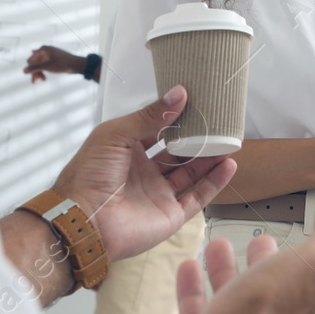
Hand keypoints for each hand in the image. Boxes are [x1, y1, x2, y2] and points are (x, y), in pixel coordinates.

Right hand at [24, 45, 87, 82]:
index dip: (31, 70)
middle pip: (35, 62)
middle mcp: (45, 51)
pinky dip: (44, 71)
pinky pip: (45, 65)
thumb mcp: (47, 66)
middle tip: (35, 82)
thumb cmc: (62, 63)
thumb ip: (34, 68)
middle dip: (35, 72)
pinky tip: (43, 77)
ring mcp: (49, 55)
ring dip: (39, 72)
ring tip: (42, 80)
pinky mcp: (53, 60)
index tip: (34, 79)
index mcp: (43, 49)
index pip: (31, 60)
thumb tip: (24, 71)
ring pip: (40, 65)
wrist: (76, 64)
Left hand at [51, 87, 235, 260]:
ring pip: (192, 174)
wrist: (84, 220)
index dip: (176, 120)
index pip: (157, 132)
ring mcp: (158, 195)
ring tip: (230, 141)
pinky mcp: (170, 215)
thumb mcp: (116, 134)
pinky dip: (215, 182)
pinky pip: (198, 197)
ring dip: (211, 159)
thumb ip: (149, 116)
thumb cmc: (90, 174)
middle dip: (198, 140)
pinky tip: (229, 165)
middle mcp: (144, 173)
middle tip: (219, 124)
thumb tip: (180, 93)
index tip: (197, 105)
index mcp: (127, 152)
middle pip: (178, 154)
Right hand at [138, 204, 314, 313]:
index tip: (300, 237)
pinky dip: (192, 286)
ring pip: (231, 296)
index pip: (310, 279)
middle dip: (265, 262)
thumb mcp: (313, 265)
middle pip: (269, 288)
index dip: (305, 257)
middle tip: (259, 241)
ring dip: (225, 269)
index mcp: (302, 306)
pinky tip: (187, 267)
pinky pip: (196, 309)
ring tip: (217, 246)